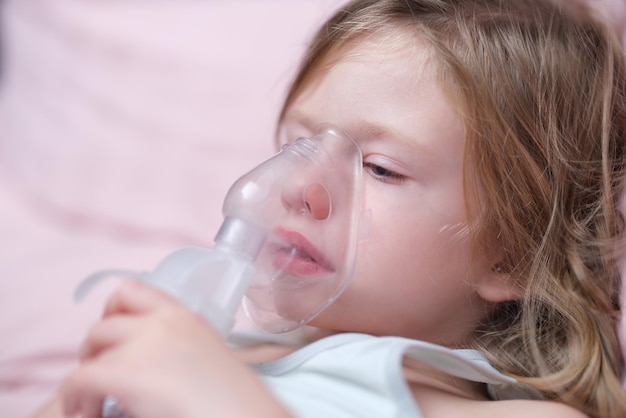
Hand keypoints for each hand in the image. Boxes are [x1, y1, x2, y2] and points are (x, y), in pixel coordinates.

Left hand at [59, 280, 288, 417]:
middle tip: (100, 370)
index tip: (112, 333)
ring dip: (85, 375)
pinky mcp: (126, 373)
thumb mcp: (208, 357)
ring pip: (91, 351)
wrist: (244, 415)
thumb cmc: (233, 400)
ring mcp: (143, 345)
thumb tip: (151, 365)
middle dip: (95, 347)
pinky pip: (80, 379)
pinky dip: (75, 398)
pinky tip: (86, 412)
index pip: (133, 290)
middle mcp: (162, 322)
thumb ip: (179, 348)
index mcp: (184, 316)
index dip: (112, 310)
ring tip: (92, 400)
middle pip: (104, 322)